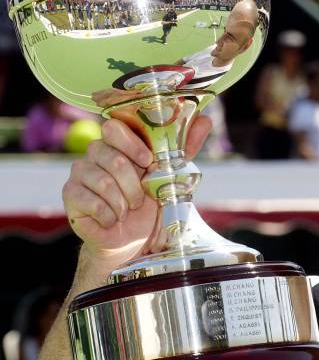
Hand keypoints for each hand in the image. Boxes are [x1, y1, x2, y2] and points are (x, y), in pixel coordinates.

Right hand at [63, 116, 211, 275]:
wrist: (133, 239)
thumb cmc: (151, 204)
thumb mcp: (172, 175)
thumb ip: (185, 147)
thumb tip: (206, 119)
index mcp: (119, 144)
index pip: (114, 127)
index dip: (132, 144)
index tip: (148, 162)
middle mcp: (96, 153)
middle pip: (110, 156)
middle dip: (133, 183)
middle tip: (140, 199)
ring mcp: (80, 172)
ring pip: (102, 181)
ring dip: (123, 202)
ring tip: (127, 211)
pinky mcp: (70, 194)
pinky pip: (90, 201)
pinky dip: (109, 215)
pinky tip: (112, 220)